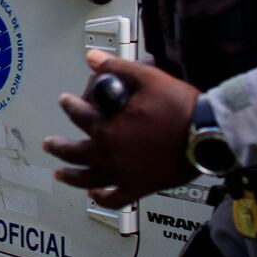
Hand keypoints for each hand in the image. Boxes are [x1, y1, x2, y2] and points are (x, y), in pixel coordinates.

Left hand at [40, 51, 200, 208]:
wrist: (207, 135)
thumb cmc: (180, 108)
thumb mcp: (148, 78)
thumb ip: (117, 67)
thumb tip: (91, 58)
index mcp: (108, 128)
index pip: (79, 115)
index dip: (70, 105)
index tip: (65, 101)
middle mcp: (110, 154)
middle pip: (75, 151)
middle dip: (59, 146)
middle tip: (49, 143)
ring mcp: (123, 174)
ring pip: (88, 178)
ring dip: (71, 176)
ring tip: (60, 174)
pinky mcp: (139, 188)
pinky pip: (115, 198)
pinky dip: (102, 198)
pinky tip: (95, 196)